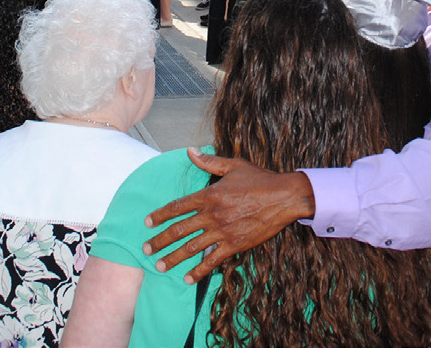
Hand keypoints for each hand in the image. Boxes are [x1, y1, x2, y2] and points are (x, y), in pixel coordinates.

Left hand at [143, 148, 314, 283]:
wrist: (284, 197)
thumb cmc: (260, 179)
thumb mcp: (233, 166)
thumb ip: (209, 162)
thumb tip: (189, 151)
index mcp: (209, 195)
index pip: (177, 206)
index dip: (160, 215)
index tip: (147, 222)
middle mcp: (212, 214)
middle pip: (179, 230)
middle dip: (160, 241)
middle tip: (146, 249)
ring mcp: (223, 231)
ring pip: (192, 247)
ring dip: (173, 258)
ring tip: (160, 266)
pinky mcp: (235, 244)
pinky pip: (212, 260)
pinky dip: (199, 271)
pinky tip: (187, 278)